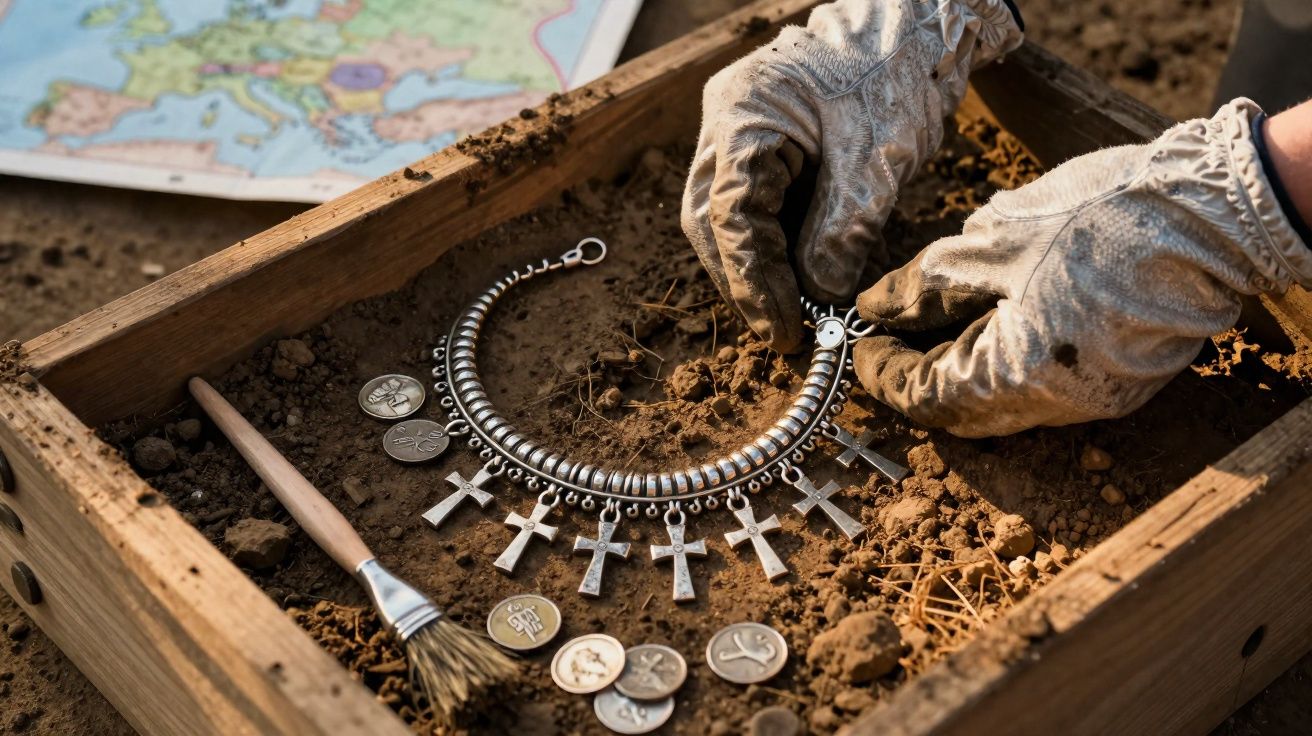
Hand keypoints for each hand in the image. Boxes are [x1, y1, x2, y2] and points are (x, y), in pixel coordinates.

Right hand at [681, 0, 1022, 350]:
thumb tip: (822, 296)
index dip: (754, 281)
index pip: (732, 214)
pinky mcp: (765, 152)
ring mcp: (741, 138)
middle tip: (781, 332)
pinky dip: (779, 249)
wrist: (914, 28)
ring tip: (795, 316)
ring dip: (759, 270)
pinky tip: (806, 282)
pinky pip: (760, 210)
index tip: (785, 329)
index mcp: (741, 114)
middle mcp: (726, 127)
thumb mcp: (877, 156)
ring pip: (728, 221)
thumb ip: (844, 228)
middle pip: (711, 222)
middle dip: (744, 281)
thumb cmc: (895, 70)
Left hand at [852, 98, 1311, 436]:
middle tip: (886, 331)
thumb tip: (875, 307)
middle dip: (917, 371)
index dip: (883, 372)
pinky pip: (1042, 380)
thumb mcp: (992, 242)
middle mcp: (1059, 405)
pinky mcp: (1121, 373)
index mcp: (1020, 377)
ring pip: (1003, 394)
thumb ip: (925, 284)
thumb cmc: (1103, 216)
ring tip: (931, 315)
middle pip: (963, 407)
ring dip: (959, 360)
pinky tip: (989, 313)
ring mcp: (1097, 394)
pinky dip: (1003, 354)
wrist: (1219, 205)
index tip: (857, 341)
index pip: (927, 398)